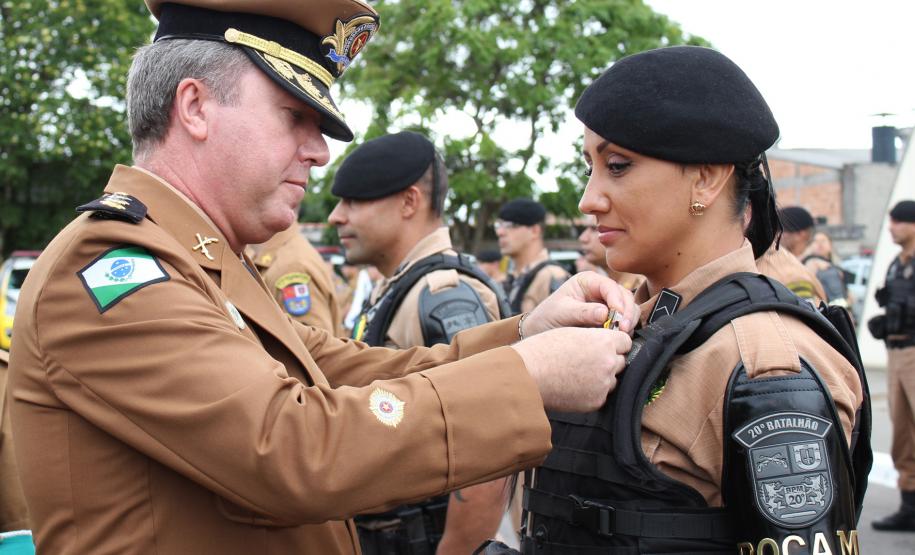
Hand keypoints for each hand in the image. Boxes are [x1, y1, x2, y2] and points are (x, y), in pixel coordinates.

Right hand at [512, 327, 630, 411]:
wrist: (527, 375)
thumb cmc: (543, 350)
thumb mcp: (572, 333)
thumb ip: (594, 338)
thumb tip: (606, 344)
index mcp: (604, 341)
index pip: (626, 342)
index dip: (614, 343)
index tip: (605, 346)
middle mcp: (609, 363)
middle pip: (621, 361)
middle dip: (608, 360)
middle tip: (587, 361)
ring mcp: (604, 384)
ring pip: (612, 379)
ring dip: (602, 377)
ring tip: (578, 374)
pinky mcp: (596, 401)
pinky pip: (601, 395)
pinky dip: (592, 391)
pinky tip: (574, 386)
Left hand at [522, 271, 638, 335]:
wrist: (541, 331)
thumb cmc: (548, 317)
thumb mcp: (562, 313)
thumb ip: (583, 312)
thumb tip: (605, 314)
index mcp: (588, 280)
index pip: (609, 286)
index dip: (617, 301)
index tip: (618, 318)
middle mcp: (600, 289)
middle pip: (624, 296)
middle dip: (627, 312)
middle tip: (623, 329)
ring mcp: (607, 303)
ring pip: (629, 308)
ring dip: (629, 321)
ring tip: (622, 335)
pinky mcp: (611, 318)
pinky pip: (625, 321)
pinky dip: (626, 328)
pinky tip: (620, 337)